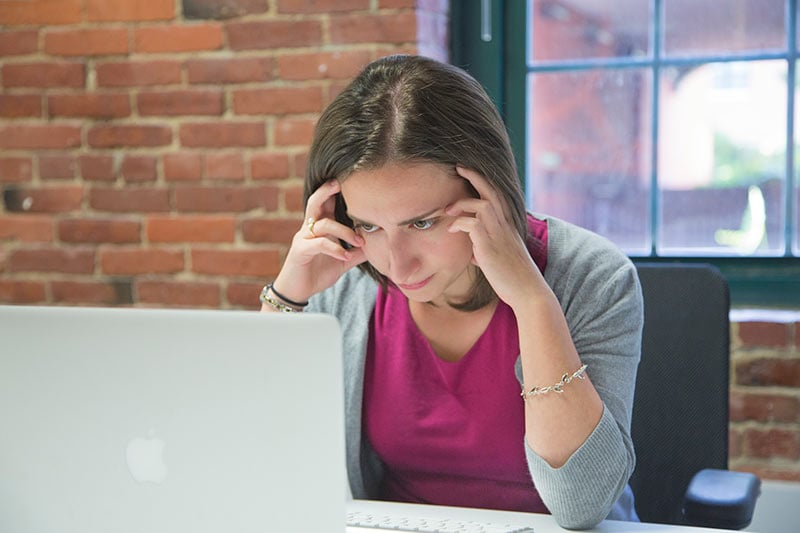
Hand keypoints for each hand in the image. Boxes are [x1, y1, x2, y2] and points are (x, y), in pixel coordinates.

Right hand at [271, 180, 365, 303]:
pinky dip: (335, 248)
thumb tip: (378, 245)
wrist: (297, 292)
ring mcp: (303, 238)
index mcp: (320, 227)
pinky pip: (318, 244)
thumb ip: (357, 252)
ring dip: (344, 231)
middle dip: (327, 190)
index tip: (353, 181)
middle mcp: (309, 229)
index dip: (335, 191)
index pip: (326, 203)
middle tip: (341, 183)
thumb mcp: (342, 261)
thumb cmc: (317, 273)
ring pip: (323, 224)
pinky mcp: (299, 251)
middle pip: (315, 202)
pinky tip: (345, 256)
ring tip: (359, 241)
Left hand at [446, 166, 538, 307]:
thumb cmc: (513, 279)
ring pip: (482, 204)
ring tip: (447, 210)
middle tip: (458, 167)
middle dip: (474, 176)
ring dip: (462, 204)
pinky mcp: (490, 247)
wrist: (528, 292)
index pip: (497, 195)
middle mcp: (506, 226)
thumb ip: (484, 251)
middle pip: (491, 191)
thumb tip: (472, 253)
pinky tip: (450, 230)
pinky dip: (459, 223)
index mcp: (508, 226)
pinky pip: (473, 224)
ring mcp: (499, 235)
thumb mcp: (498, 260)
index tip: (468, 172)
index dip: (484, 181)